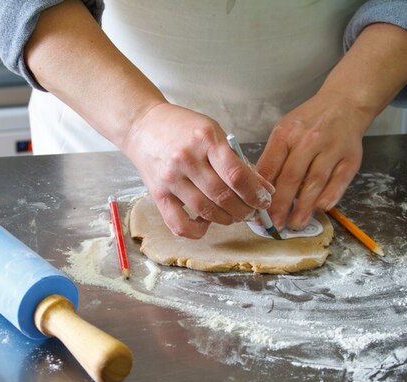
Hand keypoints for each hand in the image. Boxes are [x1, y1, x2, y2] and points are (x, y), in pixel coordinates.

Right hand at [122, 102, 273, 238]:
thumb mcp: (213, 132)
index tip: (264, 200)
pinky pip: (179, 224)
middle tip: (252, 211)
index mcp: (205, 139)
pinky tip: (206, 223)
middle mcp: (186, 159)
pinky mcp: (158, 194)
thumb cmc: (181, 127)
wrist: (142, 125)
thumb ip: (235, 159)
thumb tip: (261, 187)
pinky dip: (197, 230)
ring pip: (206, 211)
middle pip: (223, 196)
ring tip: (234, 216)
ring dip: (226, 219)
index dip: (255, 193)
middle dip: (245, 209)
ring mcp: (170, 178)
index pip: (236, 174)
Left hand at [256, 91, 371, 229]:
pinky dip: (329, 197)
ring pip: (315, 183)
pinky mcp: (350, 158)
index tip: (257, 211)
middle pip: (291, 178)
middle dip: (281, 206)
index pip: (270, 167)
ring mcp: (331, 149)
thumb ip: (273, 157)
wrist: (344, 103)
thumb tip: (260, 191)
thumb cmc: (308, 121)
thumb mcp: (284, 130)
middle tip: (274, 224)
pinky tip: (320, 209)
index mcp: (286, 134)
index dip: (262, 192)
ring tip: (295, 224)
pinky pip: (339, 182)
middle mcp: (309, 140)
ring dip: (304, 208)